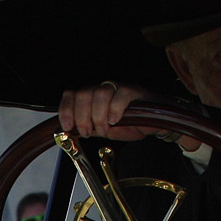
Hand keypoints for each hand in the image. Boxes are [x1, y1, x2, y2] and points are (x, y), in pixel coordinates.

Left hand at [56, 81, 201, 149]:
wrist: (154, 124)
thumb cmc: (129, 123)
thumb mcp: (102, 129)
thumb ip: (87, 127)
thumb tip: (69, 132)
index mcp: (92, 97)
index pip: (72, 95)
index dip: (66, 110)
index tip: (68, 127)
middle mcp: (103, 89)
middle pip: (83, 94)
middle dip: (82, 117)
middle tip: (89, 131)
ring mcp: (118, 89)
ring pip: (100, 94)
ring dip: (98, 116)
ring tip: (104, 128)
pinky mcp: (134, 92)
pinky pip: (121, 95)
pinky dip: (115, 109)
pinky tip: (115, 120)